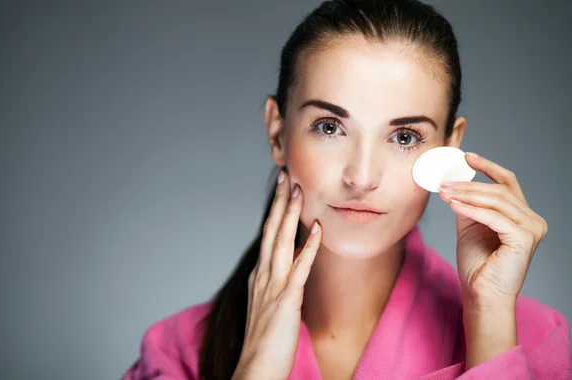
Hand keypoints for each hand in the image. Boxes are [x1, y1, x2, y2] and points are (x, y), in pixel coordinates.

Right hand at [232, 170, 321, 379]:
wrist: (256, 368)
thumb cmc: (264, 341)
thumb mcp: (266, 306)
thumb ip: (274, 285)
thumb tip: (286, 269)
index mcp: (259, 276)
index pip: (267, 235)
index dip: (275, 211)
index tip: (283, 190)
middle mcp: (262, 275)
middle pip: (271, 231)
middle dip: (279, 202)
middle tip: (286, 176)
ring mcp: (273, 286)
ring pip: (281, 241)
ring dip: (290, 214)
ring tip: (297, 190)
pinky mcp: (286, 300)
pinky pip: (300, 268)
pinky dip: (308, 245)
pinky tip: (316, 227)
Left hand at [438, 152, 547, 307]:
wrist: (481, 294)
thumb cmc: (477, 265)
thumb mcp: (470, 226)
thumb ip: (469, 205)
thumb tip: (456, 182)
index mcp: (522, 216)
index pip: (508, 183)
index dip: (488, 167)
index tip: (467, 157)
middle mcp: (532, 220)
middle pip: (499, 190)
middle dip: (468, 184)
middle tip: (444, 182)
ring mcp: (532, 229)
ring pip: (496, 200)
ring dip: (466, 194)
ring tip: (444, 192)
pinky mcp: (524, 238)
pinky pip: (493, 217)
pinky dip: (471, 209)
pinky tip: (453, 204)